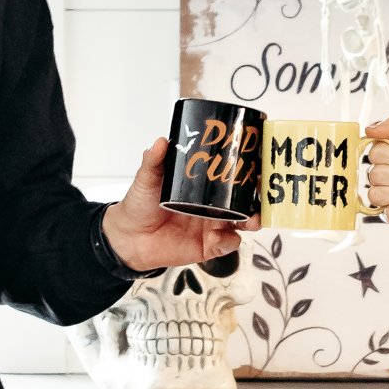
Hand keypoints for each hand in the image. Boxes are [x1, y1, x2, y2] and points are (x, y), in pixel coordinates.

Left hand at [101, 138, 255, 271]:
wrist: (128, 238)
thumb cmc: (140, 206)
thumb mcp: (147, 179)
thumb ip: (154, 161)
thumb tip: (160, 141)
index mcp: (202, 187)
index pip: (230, 176)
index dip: (246, 170)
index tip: (256, 162)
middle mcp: (212, 205)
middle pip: (243, 199)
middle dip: (257, 196)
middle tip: (260, 191)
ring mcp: (212, 226)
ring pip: (242, 222)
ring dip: (251, 220)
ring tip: (251, 219)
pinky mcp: (208, 246)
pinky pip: (226, 245)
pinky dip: (228, 241)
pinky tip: (220, 237)